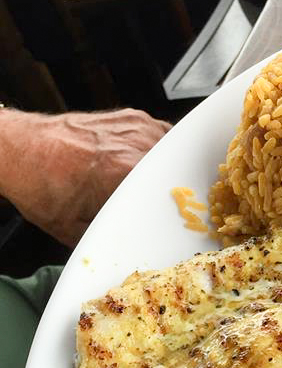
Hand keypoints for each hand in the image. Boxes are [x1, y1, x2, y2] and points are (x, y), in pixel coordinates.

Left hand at [0, 108, 170, 245]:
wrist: (16, 149)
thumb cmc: (37, 183)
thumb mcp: (73, 229)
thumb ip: (109, 239)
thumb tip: (128, 250)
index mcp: (124, 172)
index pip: (174, 195)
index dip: (179, 211)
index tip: (179, 223)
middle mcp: (134, 145)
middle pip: (176, 172)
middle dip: (175, 191)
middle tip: (167, 208)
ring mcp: (134, 127)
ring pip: (173, 151)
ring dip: (171, 169)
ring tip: (160, 186)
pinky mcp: (129, 117)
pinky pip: (161, 135)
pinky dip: (160, 150)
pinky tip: (147, 164)